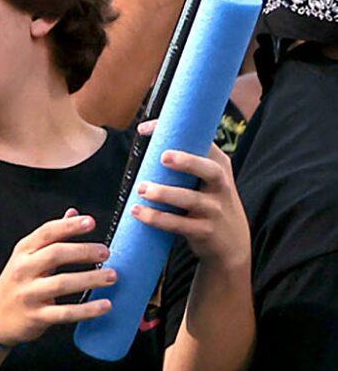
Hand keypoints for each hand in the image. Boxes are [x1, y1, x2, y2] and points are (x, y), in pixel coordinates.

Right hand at [0, 211, 114, 342]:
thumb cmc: (17, 282)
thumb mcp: (28, 256)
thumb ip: (52, 236)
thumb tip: (73, 213)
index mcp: (23, 252)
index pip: (46, 233)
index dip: (69, 226)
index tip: (91, 222)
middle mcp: (23, 270)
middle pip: (55, 254)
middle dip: (83, 251)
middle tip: (105, 253)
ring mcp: (29, 293)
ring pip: (62, 283)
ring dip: (90, 279)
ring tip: (111, 276)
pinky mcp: (37, 316)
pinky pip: (65, 312)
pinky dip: (88, 310)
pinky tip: (105, 305)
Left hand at [132, 134, 247, 274]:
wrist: (231, 242)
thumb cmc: (209, 203)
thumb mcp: (206, 181)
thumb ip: (186, 165)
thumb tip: (147, 144)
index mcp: (219, 167)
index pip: (204, 144)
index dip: (178, 133)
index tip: (145, 128)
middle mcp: (221, 186)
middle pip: (210, 170)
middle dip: (188, 162)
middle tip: (162, 156)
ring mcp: (214, 209)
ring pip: (191, 199)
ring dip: (165, 193)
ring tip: (142, 188)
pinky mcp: (204, 231)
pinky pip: (180, 224)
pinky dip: (158, 218)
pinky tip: (138, 212)